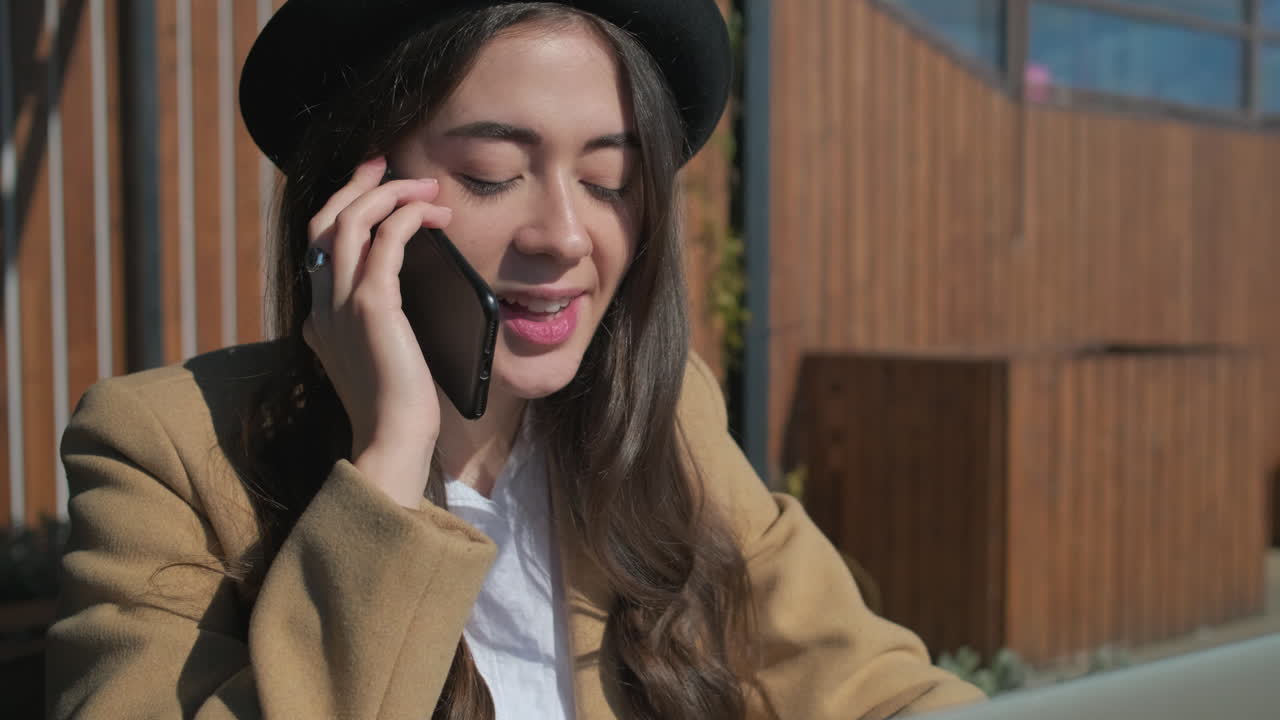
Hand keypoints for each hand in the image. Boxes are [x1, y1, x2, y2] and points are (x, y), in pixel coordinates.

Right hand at [302, 155, 452, 507]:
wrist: (393, 443)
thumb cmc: (399, 411)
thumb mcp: (383, 361)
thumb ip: (382, 329)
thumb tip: (408, 300)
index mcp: (320, 319)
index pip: (320, 248)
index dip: (343, 211)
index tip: (372, 190)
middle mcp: (322, 305)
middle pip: (324, 223)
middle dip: (355, 187)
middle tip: (385, 164)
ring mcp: (341, 304)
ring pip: (349, 222)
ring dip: (387, 193)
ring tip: (423, 186)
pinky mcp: (371, 306)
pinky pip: (386, 239)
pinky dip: (408, 216)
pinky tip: (434, 214)